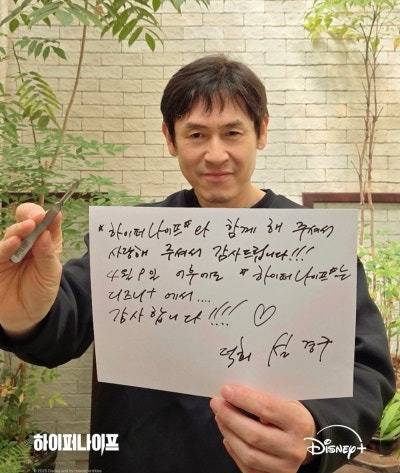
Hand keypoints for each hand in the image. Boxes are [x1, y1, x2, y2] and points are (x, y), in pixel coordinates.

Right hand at [0, 203, 62, 336]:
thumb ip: (48, 254)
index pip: (47, 222)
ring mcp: (10, 250)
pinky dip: (6, 244)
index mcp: (45, 241)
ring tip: (27, 227)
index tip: (54, 213)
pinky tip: (13, 242)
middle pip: (26, 221)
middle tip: (37, 218)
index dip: (49, 215)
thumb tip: (45, 233)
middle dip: (32, 216)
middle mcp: (27, 242)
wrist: (25, 315)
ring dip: (19, 228)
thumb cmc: (40, 291)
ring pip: (12, 232)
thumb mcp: (50, 274)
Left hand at [210, 384, 315, 472]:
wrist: (308, 441)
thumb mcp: (286, 401)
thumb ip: (264, 397)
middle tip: (216, 403)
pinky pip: (247, 467)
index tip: (226, 390)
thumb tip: (233, 392)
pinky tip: (228, 435)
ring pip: (248, 453)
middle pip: (254, 435)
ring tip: (219, 416)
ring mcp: (284, 467)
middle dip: (230, 417)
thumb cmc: (290, 415)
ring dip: (228, 432)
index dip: (243, 399)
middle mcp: (294, 448)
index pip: (267, 408)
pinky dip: (233, 449)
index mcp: (298, 423)